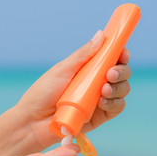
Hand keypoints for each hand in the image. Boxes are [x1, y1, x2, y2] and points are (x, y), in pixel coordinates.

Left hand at [16, 30, 131, 148]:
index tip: (122, 52)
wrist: (33, 121)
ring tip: (104, 89)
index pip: (111, 59)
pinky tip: (102, 102)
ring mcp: (100, 100)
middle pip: (121, 73)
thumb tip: (101, 34)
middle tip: (111, 73)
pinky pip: (116, 108)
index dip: (120, 54)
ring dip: (118, 87)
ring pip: (122, 90)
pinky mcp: (100, 116)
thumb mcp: (63, 69)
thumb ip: (84, 54)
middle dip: (122, 71)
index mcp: (88, 69)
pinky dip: (114, 103)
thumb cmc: (44, 93)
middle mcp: (96, 83)